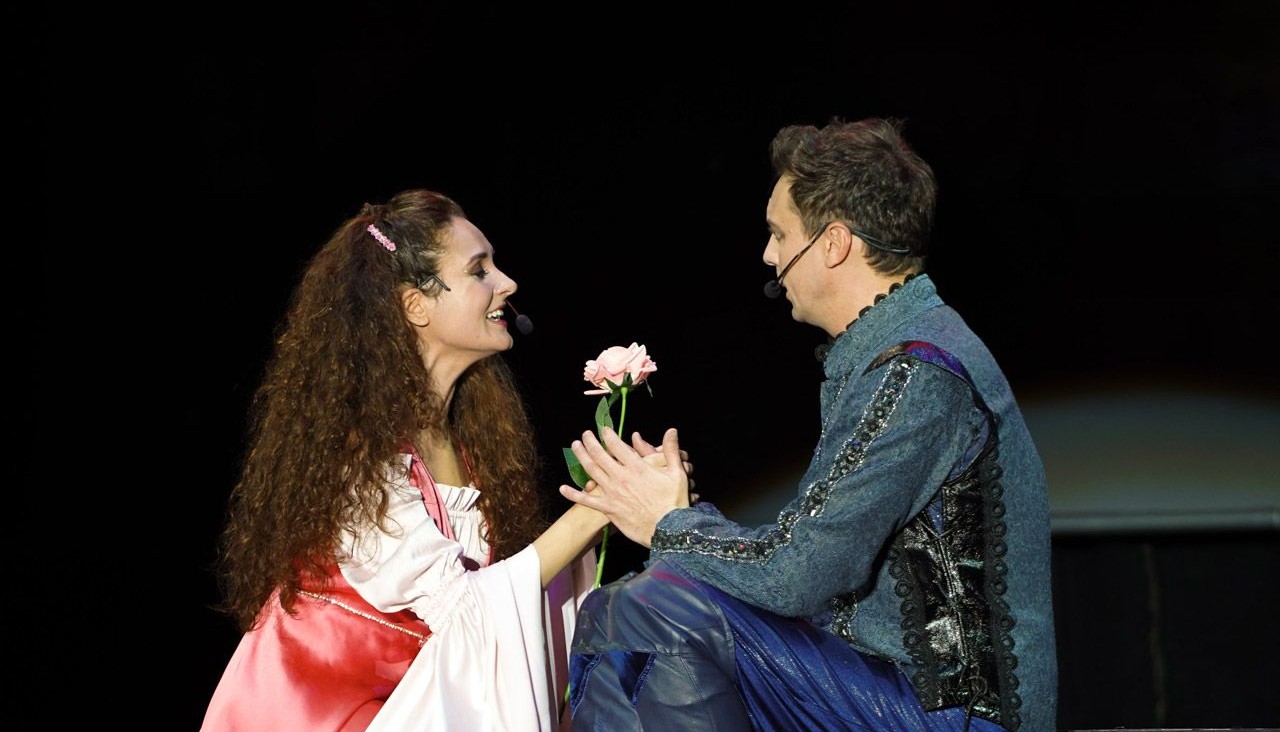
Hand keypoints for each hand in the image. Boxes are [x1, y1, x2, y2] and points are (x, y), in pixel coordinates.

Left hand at [559, 427, 688, 547]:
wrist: (669, 529)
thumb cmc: (674, 501)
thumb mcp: (677, 473)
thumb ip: (671, 450)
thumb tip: (671, 430)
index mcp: (637, 467)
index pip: (618, 446)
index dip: (608, 435)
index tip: (603, 429)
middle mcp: (621, 477)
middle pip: (600, 455)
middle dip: (590, 442)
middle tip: (585, 434)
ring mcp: (613, 493)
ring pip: (592, 471)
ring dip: (581, 457)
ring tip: (575, 447)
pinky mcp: (609, 509)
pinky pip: (588, 501)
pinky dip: (574, 494)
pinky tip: (563, 488)